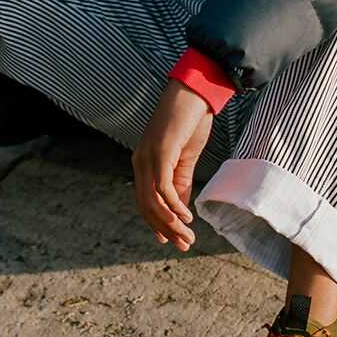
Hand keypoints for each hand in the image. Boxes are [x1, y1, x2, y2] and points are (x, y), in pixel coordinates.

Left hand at [132, 79, 213, 252]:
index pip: (145, 202)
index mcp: (144, 163)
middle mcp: (140, 161)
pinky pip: (163, 187)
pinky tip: (187, 216)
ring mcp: (148, 156)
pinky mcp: (161, 151)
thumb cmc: (190, 121)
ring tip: (187, 236)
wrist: (195, 92)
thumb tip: (181, 209)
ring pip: (152, 201)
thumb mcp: (185, 158)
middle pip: (146, 206)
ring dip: (170, 223)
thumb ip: (181, 182)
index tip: (171, 241)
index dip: (157, 224)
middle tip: (184, 245)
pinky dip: (174, 206)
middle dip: (165, 229)